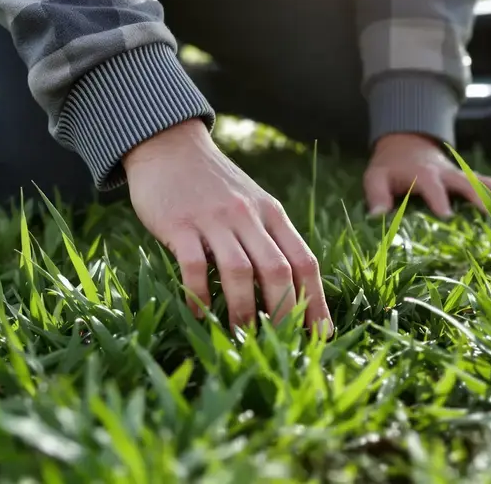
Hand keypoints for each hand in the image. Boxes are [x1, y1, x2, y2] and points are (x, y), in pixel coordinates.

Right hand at [123, 119, 331, 333]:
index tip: (320, 335)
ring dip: (242, 310)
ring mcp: (214, 219)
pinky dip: (200, 294)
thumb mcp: (252, 203)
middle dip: (283, 313)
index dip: (315, 301)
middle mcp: (248, 216)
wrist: (170, 145)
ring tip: (239, 337)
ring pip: (239, 271)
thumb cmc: (214, 184)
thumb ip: (269, 238)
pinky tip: (199, 313)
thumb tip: (290, 291)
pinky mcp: (179, 223)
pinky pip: (195, 265)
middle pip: (277, 270)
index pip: (304, 261)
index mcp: (271, 214)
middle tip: (280, 345)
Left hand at [363, 133, 490, 217]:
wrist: (407, 144)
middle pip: (468, 182)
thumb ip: (375, 194)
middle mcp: (448, 172)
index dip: (438, 199)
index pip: (431, 185)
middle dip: (482, 197)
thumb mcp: (375, 177)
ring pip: (488, 182)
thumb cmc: (390, 167)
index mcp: (423, 174)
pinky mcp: (473, 178)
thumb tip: (377, 216)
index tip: (446, 216)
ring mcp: (463, 174)